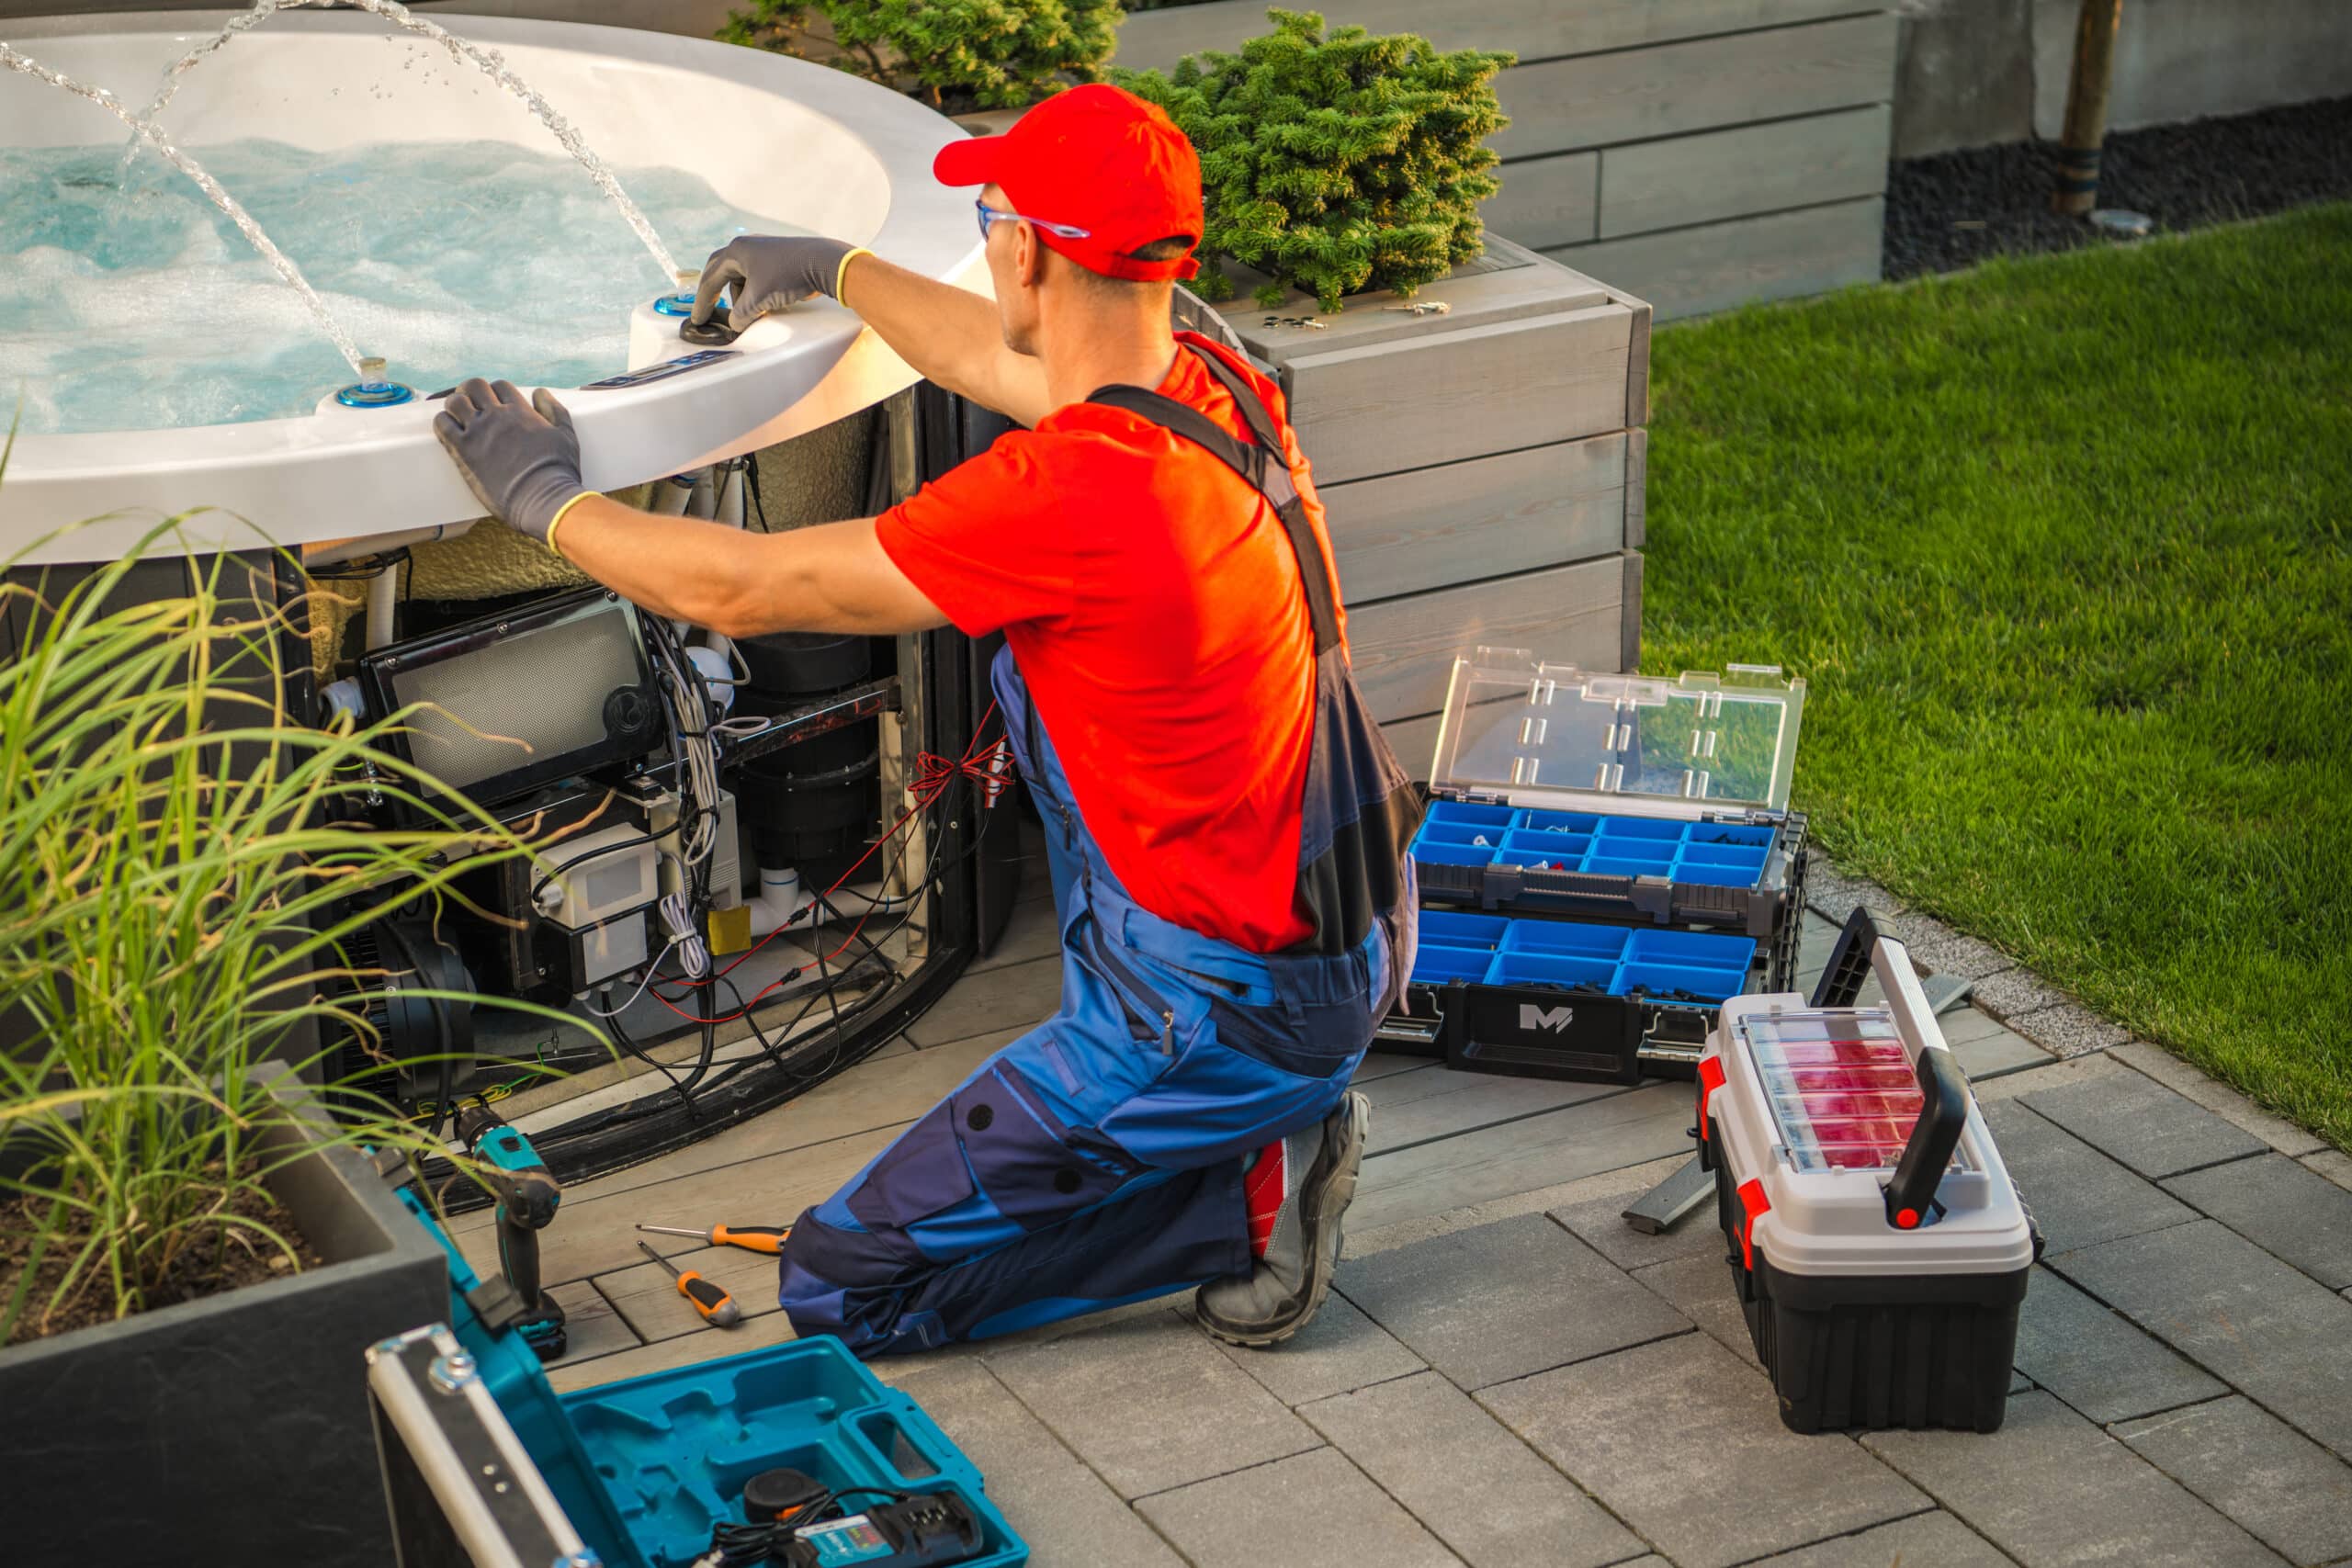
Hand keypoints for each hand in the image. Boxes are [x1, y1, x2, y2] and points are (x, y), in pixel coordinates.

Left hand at [432, 378, 586, 545]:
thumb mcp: (566, 436)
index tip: (496, 404)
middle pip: (473, 386)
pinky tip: (449, 432)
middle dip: (470, 392)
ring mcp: (478, 432)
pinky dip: (443, 423)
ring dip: (454, 406)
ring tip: (458, 418)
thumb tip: (540, 393)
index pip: (500, 386)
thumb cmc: (558, 471)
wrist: (543, 500)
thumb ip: (554, 411)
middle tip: (471, 405)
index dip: (497, 392)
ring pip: (454, 401)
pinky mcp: (463, 451)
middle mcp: (497, 416)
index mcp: (520, 411)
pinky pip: (442, 425)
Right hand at [692, 235, 855, 326]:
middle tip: (711, 312)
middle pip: (722, 272)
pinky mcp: (778, 257)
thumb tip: (735, 325)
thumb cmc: (787, 276)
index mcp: (736, 251)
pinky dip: (755, 291)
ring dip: (741, 296)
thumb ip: (741, 314)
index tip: (698, 320)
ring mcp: (763, 250)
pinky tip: (764, 305)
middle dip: (716, 294)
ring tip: (749, 314)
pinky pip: (757, 276)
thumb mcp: (758, 300)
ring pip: (742, 276)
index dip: (703, 302)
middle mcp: (746, 246)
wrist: (823, 262)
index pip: (711, 278)